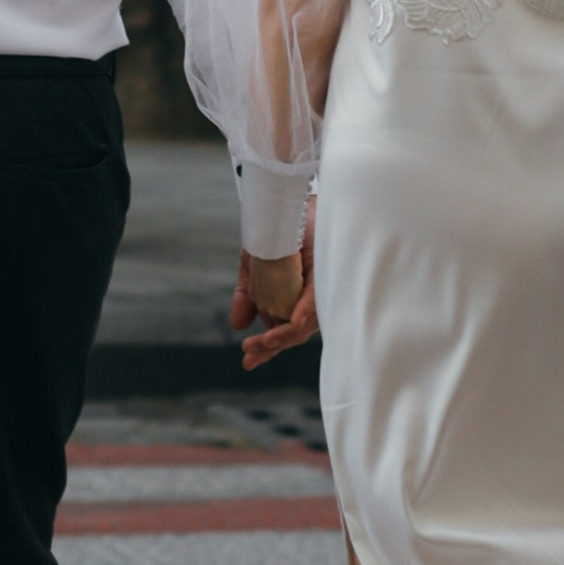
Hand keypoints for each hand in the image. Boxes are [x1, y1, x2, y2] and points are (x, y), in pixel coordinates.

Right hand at [231, 218, 318, 368]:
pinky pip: (317, 300)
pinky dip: (304, 314)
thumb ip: (246, 296)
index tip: (248, 362)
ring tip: (262, 343)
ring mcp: (319, 287)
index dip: (266, 348)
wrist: (287, 203)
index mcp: (293, 298)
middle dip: (270, 347)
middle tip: (248, 356)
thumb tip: (237, 325)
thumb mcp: (252, 266)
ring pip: (304, 322)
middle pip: (293, 332)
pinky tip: (293, 322)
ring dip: (282, 335)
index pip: (281, 329)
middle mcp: (308, 297)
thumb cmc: (278, 232)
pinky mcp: (325, 274)